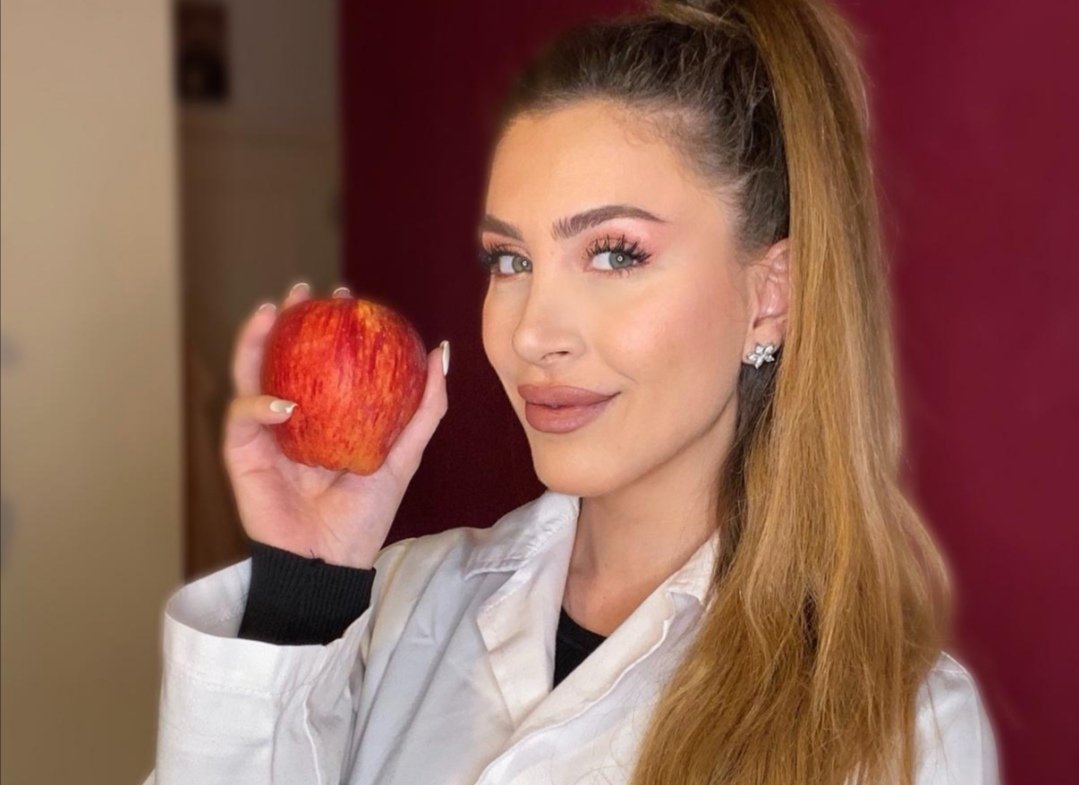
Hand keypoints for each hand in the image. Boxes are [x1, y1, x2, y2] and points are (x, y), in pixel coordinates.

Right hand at [221, 282, 448, 567]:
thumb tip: (442, 351)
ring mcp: (263, 432)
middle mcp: (290, 416)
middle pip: (279, 355)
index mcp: (323, 413)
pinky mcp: (242, 454)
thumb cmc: (366, 513)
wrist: (331, 561)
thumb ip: (426, 408)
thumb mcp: (404, 454)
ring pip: (248, 373)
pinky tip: (283, 401)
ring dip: (254, 339)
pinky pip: (243, 418)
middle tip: (303, 291)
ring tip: (271, 312)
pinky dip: (259, 405)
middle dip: (286, 317)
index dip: (328, 324)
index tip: (346, 296)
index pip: (320, 358)